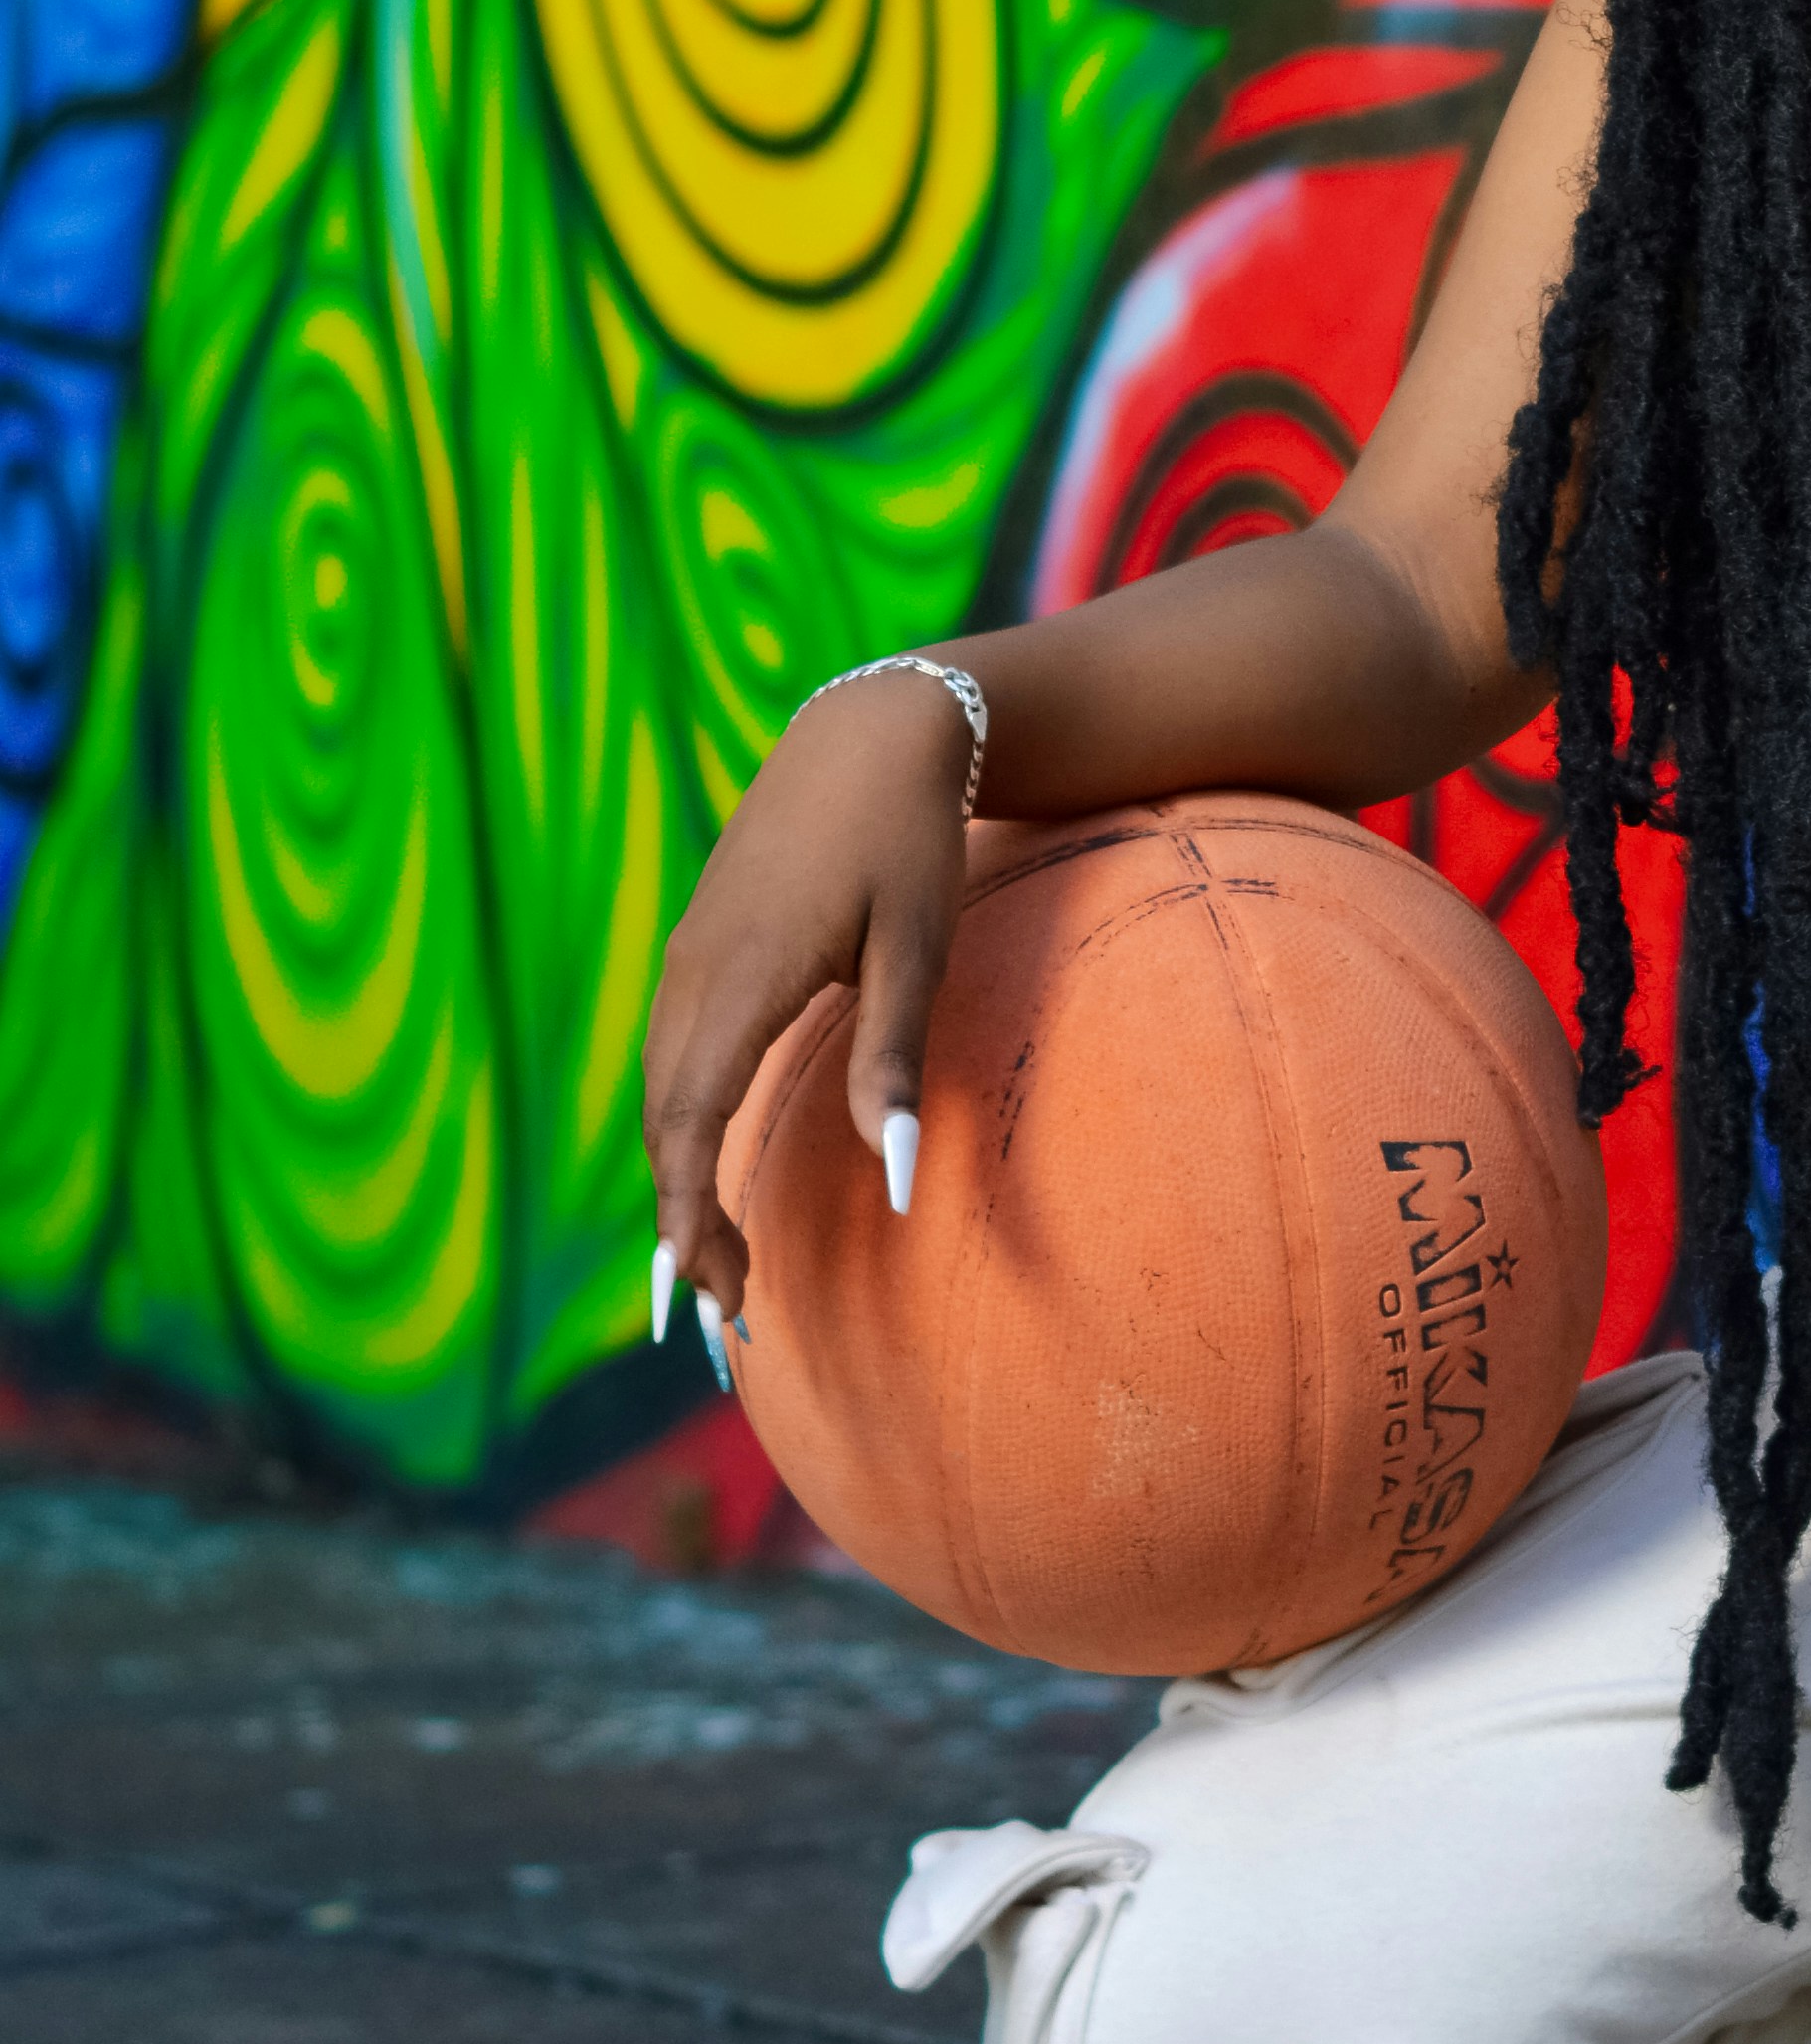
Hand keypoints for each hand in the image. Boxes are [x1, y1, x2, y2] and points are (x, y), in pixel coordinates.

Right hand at [640, 671, 973, 1323]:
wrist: (871, 729)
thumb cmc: (908, 837)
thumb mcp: (917, 948)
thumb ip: (894, 1062)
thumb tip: (897, 1180)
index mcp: (743, 978)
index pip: (691, 1127)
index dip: (691, 1220)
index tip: (711, 1300)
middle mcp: (696, 973)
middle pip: (664, 1126)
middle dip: (685, 1225)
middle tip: (728, 1315)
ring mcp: (689, 955)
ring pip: (661, 1092)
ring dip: (678, 1179)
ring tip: (717, 1261)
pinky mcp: (700, 944)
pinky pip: (671, 1052)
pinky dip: (680, 1123)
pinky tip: (707, 1161)